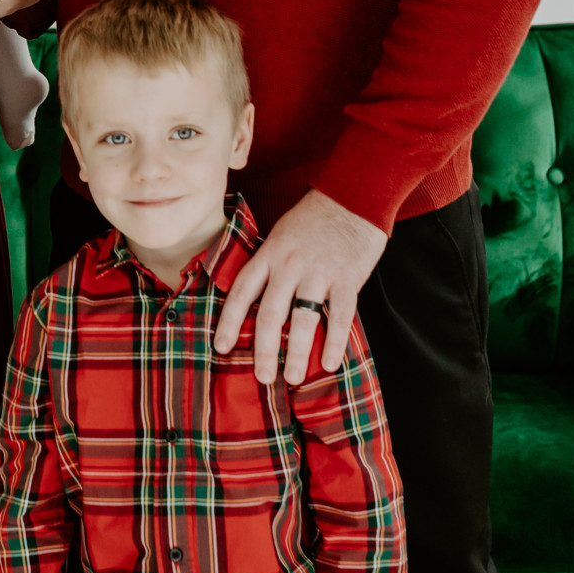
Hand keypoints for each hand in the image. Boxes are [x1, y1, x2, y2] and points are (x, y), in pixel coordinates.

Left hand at [214, 188, 385, 386]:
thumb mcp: (282, 234)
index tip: (219, 347)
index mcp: (270, 254)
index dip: (228, 321)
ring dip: (295, 352)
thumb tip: (256, 299)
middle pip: (270, 313)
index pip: (243, 292)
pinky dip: (334, 341)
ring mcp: (319, 272)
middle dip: (263, 349)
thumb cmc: (315, 218)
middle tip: (262, 376)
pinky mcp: (348, 277)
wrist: (354, 195)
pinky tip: (329, 363)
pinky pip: (340, 315)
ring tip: (291, 377)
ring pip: (302, 319)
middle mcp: (290, 265)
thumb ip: (270, 265)